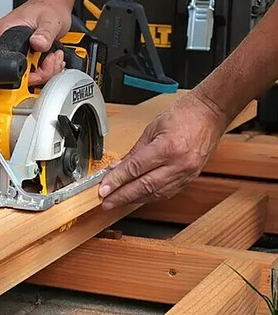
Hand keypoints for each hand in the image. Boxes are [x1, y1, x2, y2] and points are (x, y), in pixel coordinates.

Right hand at [0, 0, 72, 85]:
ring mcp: (13, 49)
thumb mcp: (49, 21)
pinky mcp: (21, 53)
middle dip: (42, 70)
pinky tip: (51, 56)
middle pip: (20, 73)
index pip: (11, 65)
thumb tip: (37, 44)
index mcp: (4, 33)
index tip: (43, 64)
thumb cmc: (49, 8)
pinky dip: (44, 67)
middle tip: (52, 58)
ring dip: (46, 69)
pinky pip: (31, 69)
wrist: (53, 5)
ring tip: (54, 55)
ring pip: (28, 73)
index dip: (30, 72)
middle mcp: (5, 42)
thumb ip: (44, 34)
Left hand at [99, 91, 227, 209]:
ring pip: (155, 194)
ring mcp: (187, 173)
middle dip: (122, 196)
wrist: (211, 113)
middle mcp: (179, 164)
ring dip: (134, 199)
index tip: (103, 189)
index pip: (135, 169)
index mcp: (167, 148)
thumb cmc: (184, 115)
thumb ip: (134, 152)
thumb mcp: (152, 129)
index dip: (116, 181)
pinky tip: (137, 197)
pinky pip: (166, 193)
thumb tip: (117, 168)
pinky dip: (149, 196)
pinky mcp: (190, 178)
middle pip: (144, 186)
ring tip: (117, 201)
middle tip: (106, 201)